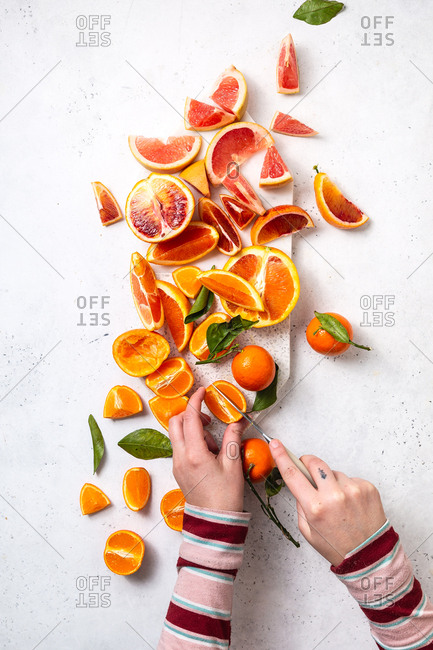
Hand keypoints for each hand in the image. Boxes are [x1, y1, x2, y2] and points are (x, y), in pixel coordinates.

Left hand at [168, 387, 244, 511]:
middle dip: (190, 414)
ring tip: (214, 446)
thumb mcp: (233, 465)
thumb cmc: (225, 496)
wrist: (214, 522)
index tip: (202, 391)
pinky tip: (209, 454)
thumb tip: (237, 421)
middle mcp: (180, 457)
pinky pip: (180, 447)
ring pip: (177, 435)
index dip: (195, 400)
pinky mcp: (178, 471)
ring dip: (193, 430)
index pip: (189, 418)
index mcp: (194, 454)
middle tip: (208, 420)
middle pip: (175, 423)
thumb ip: (233, 439)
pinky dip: (192, 442)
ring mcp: (177, 465)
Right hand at [269, 440, 386, 565]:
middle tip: (308, 471)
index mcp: (315, 507)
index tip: (276, 445)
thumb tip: (299, 483)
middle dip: (308, 463)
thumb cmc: (338, 546)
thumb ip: (300, 505)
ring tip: (338, 502)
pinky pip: (350, 479)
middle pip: (315, 463)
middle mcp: (334, 495)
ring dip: (331, 481)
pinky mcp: (367, 488)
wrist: (371, 556)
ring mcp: (353, 490)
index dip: (282, 457)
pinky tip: (351, 504)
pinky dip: (347, 487)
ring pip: (333, 472)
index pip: (293, 475)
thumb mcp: (308, 532)